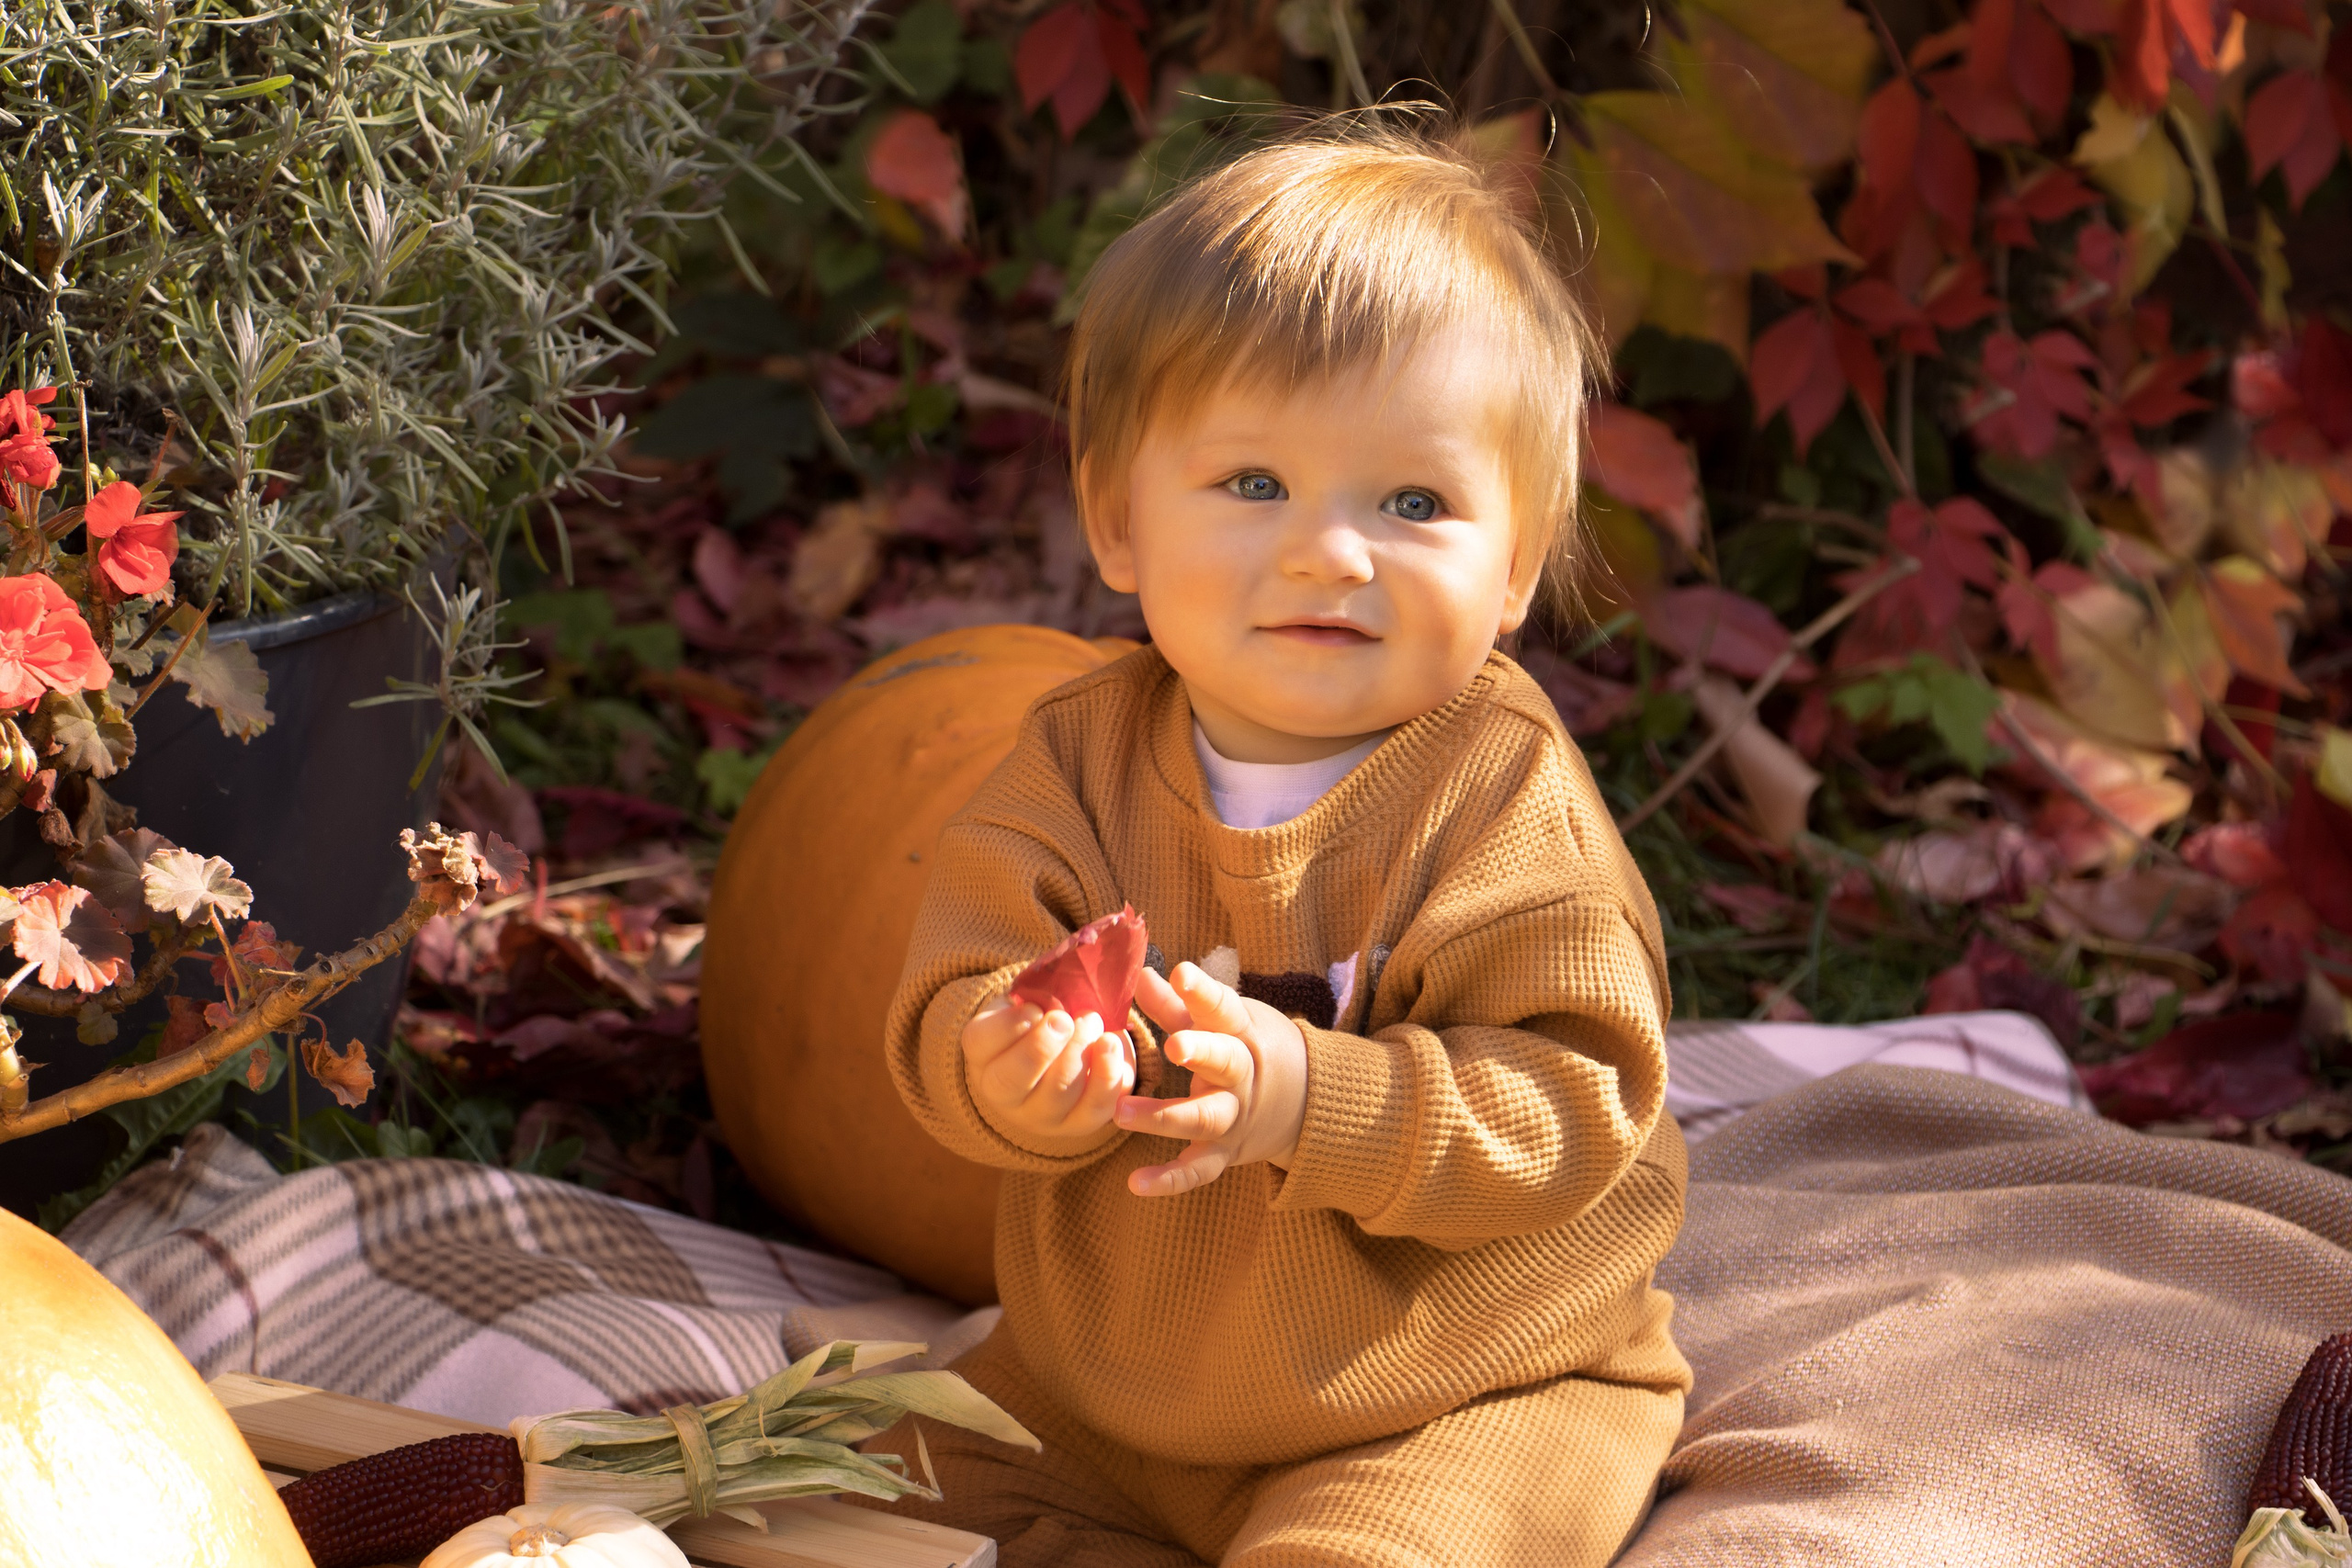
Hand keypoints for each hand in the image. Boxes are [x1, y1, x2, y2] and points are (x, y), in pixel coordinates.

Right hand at [961, 992, 1136, 1152]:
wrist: (1063, 1056)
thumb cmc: (1041, 1021)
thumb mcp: (1027, 1002)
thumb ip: (1034, 996)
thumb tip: (1059, 1002)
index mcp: (983, 1056)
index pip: (980, 1043)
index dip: (1008, 1025)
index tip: (1033, 1008)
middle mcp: (1004, 1095)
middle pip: (1012, 1080)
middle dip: (1042, 1046)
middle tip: (1064, 1019)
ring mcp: (1040, 1115)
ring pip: (1058, 1092)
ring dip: (1079, 1051)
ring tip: (1092, 1021)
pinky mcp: (1078, 1125)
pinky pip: (1095, 1107)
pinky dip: (1107, 1073)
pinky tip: (1110, 1044)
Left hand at [1114, 962, 1306, 1197]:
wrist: (1305, 1104)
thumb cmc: (1251, 1049)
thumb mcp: (1226, 1022)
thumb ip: (1180, 1003)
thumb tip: (1140, 973)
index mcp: (1242, 1034)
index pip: (1224, 1009)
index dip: (1203, 992)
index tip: (1182, 973)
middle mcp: (1242, 1076)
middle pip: (1226, 1062)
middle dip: (1202, 1053)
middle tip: (1174, 1044)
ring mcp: (1234, 1117)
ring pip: (1203, 1118)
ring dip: (1163, 1117)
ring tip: (1121, 1113)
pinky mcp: (1224, 1153)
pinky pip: (1198, 1169)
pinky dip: (1170, 1180)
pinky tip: (1135, 1184)